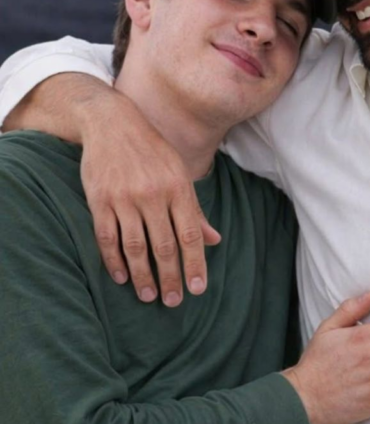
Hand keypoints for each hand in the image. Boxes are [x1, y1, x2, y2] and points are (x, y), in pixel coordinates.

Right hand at [79, 85, 220, 305]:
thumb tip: (215, 241)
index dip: (195, 265)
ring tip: (149, 296)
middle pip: (164, 246)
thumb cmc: (152, 151)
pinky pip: (107, 237)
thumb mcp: (180, 174)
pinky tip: (122, 277)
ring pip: (135, 246)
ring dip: (143, 275)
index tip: (198, 289)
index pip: (190, 236)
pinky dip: (114, 260)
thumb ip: (195, 210)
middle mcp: (153, 194)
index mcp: (178, 188)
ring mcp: (124, 198)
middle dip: (170, 278)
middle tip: (173, 301)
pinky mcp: (99, 199)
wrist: (111, 121)